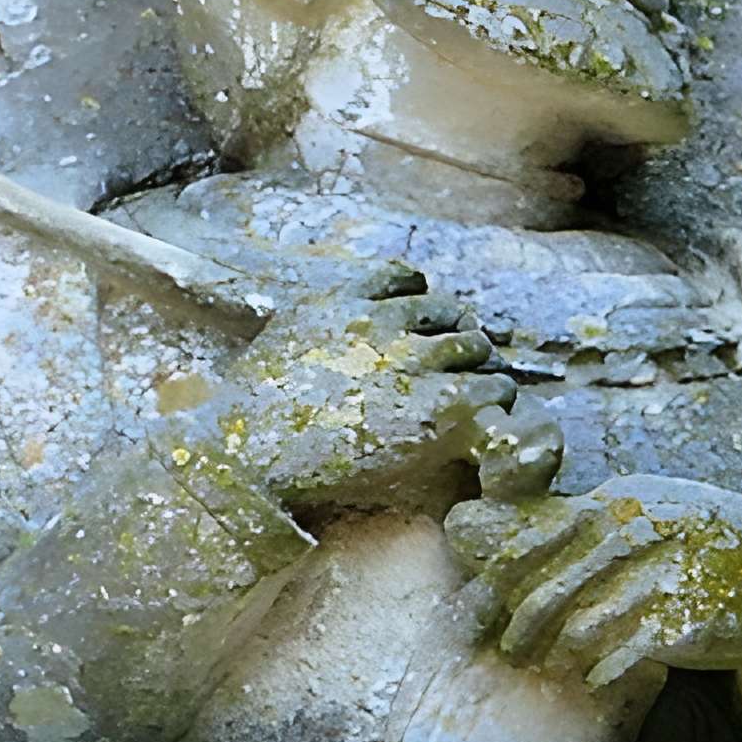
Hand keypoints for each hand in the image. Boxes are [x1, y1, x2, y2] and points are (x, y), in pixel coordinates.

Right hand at [197, 267, 515, 516]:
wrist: (247, 460)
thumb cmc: (246, 422)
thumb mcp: (271, 349)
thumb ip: (305, 333)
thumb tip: (296, 348)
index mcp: (340, 300)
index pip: (405, 280)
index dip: (421, 308)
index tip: (423, 332)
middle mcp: (384, 321)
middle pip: (450, 314)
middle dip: (455, 340)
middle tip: (458, 375)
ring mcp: (415, 361)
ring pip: (478, 350)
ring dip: (481, 373)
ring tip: (475, 405)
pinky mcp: (442, 405)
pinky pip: (495, 393)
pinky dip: (496, 408)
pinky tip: (484, 430)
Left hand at [446, 475, 741, 694]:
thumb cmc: (696, 555)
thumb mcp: (633, 524)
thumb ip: (557, 527)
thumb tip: (461, 525)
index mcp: (628, 501)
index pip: (541, 537)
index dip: (505, 577)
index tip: (486, 605)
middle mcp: (647, 530)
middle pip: (556, 583)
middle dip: (525, 621)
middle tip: (508, 648)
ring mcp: (671, 575)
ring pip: (587, 621)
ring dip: (563, 648)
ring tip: (552, 661)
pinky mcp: (692, 620)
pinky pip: (627, 652)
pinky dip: (605, 668)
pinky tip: (600, 676)